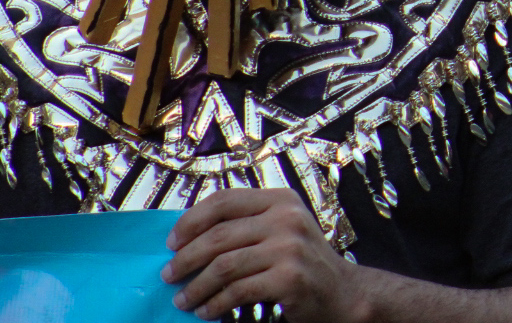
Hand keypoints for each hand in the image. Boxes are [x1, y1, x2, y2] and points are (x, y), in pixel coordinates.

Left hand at [164, 188, 359, 321]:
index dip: (191, 221)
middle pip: (218, 235)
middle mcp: (287, 218)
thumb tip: (187, 236)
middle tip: (169, 274)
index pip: (224, 200)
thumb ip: (246, 225)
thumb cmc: (302, 262)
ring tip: (183, 299)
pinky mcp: (289, 278)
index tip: (171, 242)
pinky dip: (215, 304)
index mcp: (280, 200)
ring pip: (223, 266)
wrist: (342, 292)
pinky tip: (207, 311)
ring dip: (195, 286)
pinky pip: (237, 291)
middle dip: (186, 258)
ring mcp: (290, 248)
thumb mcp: (280, 230)